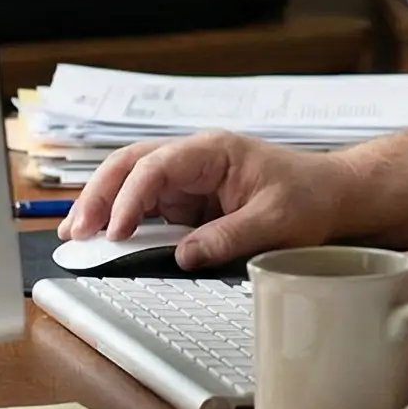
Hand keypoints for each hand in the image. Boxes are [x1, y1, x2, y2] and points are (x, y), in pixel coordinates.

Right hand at [59, 132, 352, 268]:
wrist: (332, 195)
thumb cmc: (309, 196)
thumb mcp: (275, 221)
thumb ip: (228, 238)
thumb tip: (184, 257)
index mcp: (213, 151)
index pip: (156, 166)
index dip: (129, 198)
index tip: (115, 233)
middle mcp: (193, 159)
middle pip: (130, 167)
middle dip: (98, 196)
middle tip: (75, 232)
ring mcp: (188, 179)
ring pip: (131, 185)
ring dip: (102, 207)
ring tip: (77, 237)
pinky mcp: (189, 201)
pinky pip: (149, 208)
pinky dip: (124, 222)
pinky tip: (105, 240)